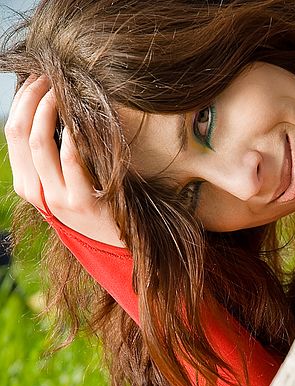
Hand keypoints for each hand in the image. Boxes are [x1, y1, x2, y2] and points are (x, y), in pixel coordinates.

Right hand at [4, 73, 124, 246]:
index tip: (36, 78)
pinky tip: (78, 114)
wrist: (120, 241)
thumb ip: (53, 157)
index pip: (13, 133)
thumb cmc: (94, 204)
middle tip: (48, 74)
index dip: (22, 100)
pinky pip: (71, 158)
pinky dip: (72, 132)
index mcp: (27, 185)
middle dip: (31, 96)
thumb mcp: (64, 184)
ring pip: (39, 141)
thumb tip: (51, 107)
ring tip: (61, 87)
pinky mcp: (81, 201)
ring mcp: (57, 198)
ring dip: (48, 107)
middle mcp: (36, 192)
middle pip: (20, 132)